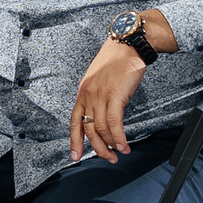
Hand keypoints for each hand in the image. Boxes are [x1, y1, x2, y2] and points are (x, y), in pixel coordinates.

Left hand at [70, 39, 148, 162]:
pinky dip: (118, 137)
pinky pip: (114, 122)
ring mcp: (100, 95)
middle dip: (98, 148)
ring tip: (120, 152)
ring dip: (110, 145)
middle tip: (108, 158)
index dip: (74, 141)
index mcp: (83, 92)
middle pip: (88, 129)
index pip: (74, 121)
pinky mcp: (115, 95)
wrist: (128, 45)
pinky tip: (123, 145)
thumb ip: (97, 97)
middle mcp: (88, 95)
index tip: (76, 156)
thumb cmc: (117, 61)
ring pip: (101, 128)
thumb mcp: (99, 80)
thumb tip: (101, 116)